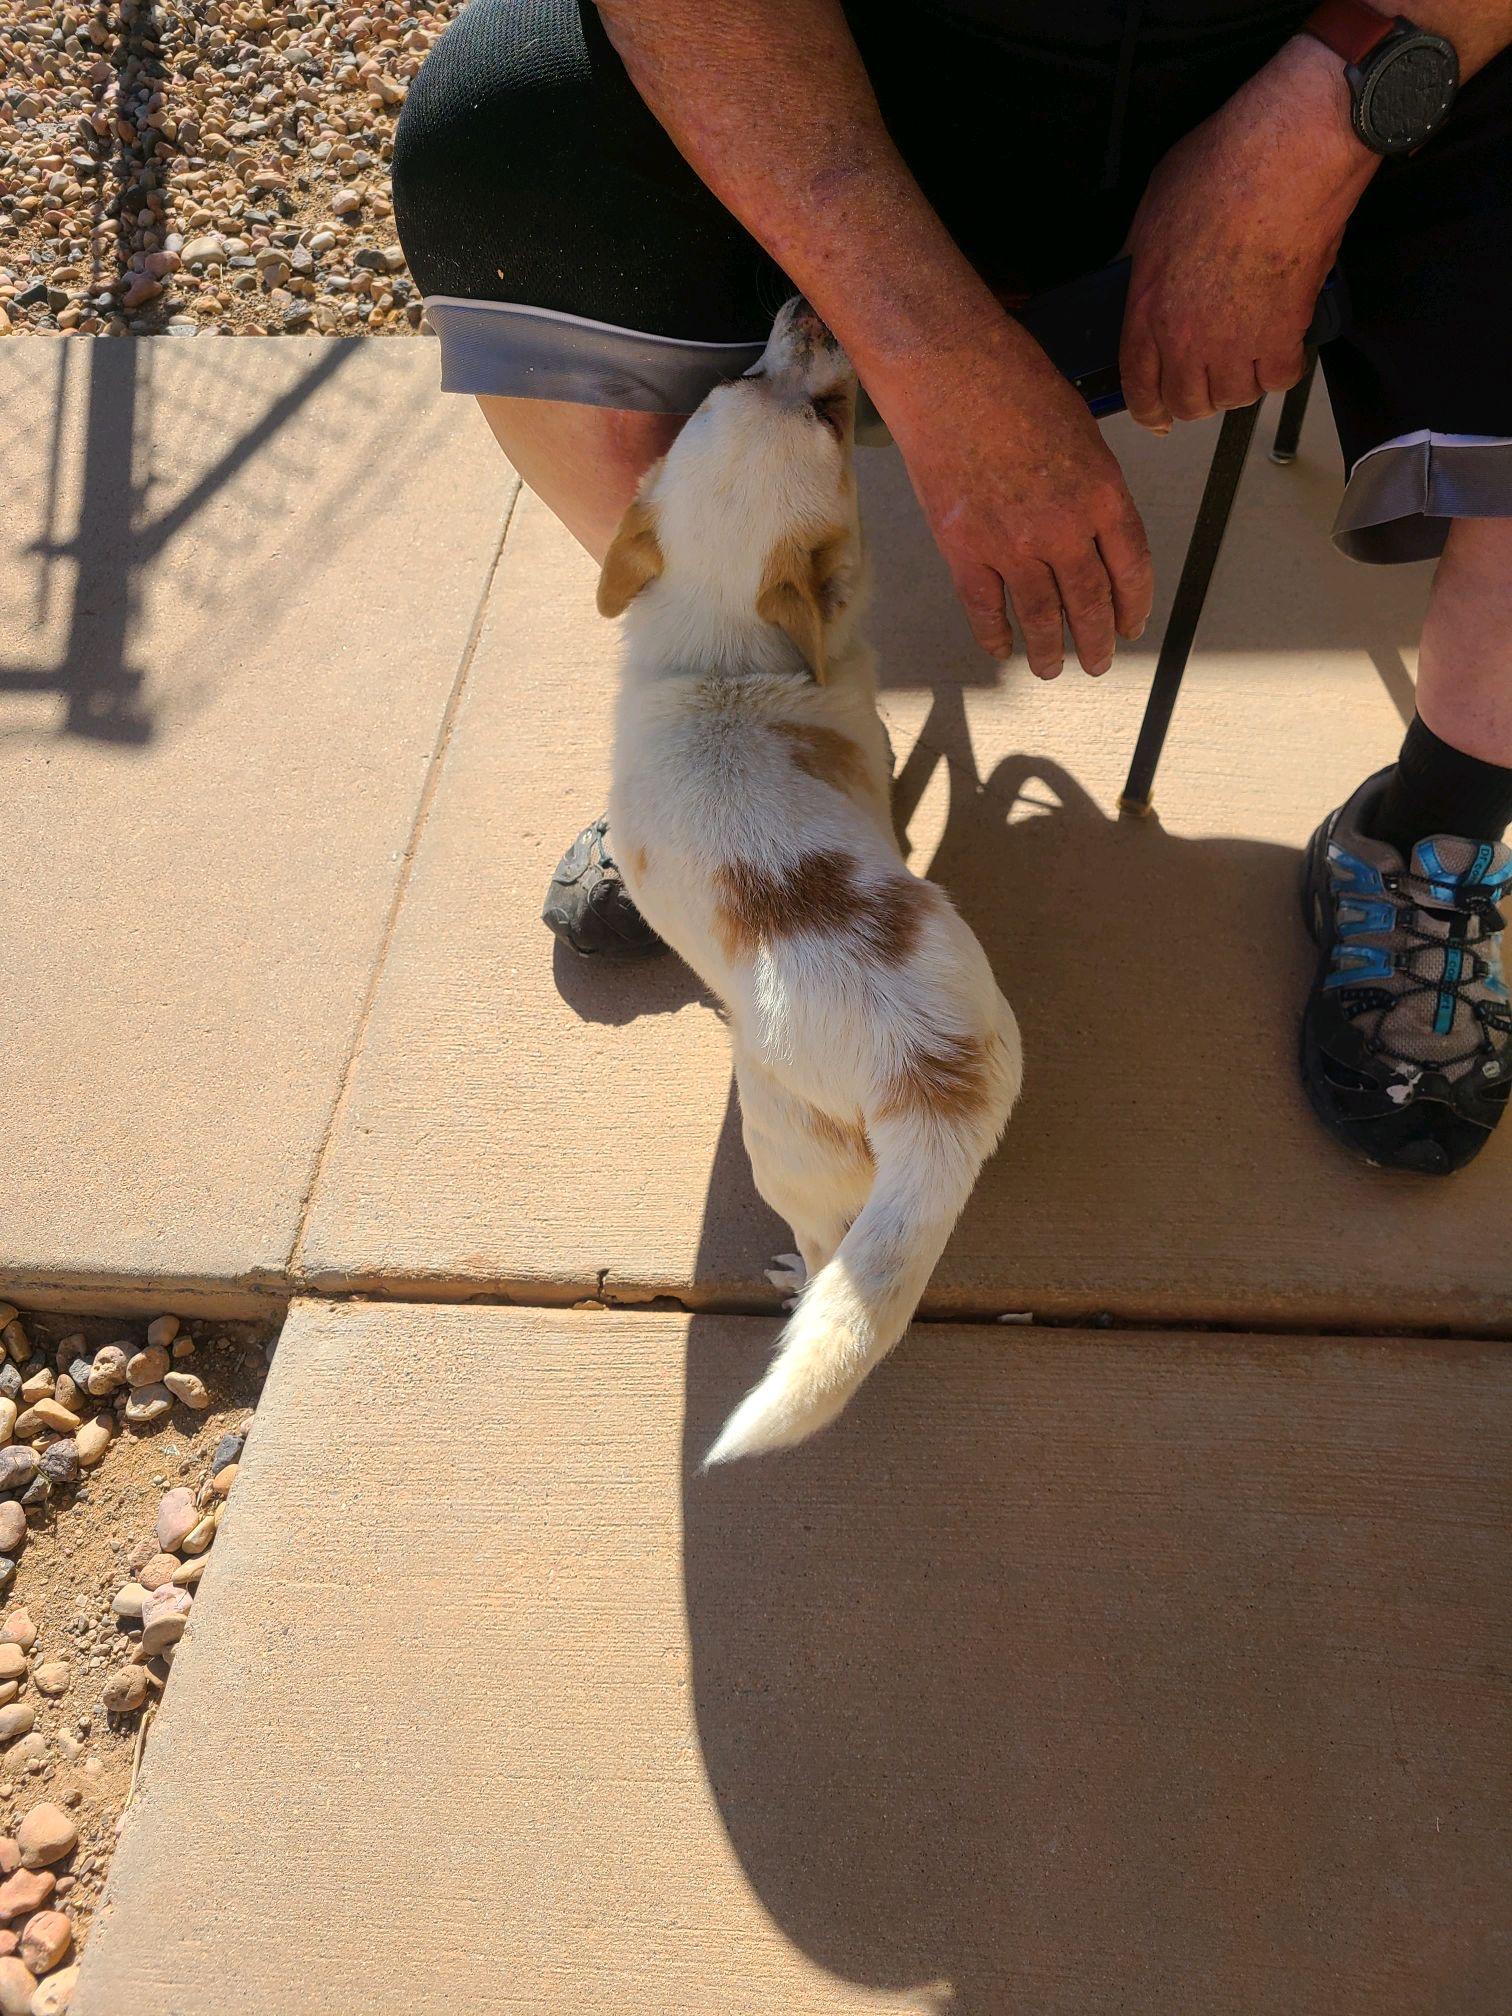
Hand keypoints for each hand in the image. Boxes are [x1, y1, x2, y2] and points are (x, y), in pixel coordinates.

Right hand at [883, 314, 1153, 676]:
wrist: (947, 371)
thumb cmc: (1012, 380)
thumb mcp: (1079, 428)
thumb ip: (1091, 484)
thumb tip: (1091, 525)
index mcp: (1103, 492)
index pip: (1131, 567)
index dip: (1133, 605)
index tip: (1131, 625)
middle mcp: (1064, 527)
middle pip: (1089, 602)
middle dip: (1096, 641)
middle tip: (1099, 662)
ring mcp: (1013, 543)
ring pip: (1040, 616)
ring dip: (1050, 651)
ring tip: (1052, 669)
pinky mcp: (965, 549)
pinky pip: (985, 608)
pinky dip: (995, 635)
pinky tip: (1002, 649)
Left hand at [1120, 34, 1377, 428]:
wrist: (1289, 154)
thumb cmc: (1223, 166)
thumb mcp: (1153, 209)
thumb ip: (1140, 257)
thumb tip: (1130, 272)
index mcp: (1148, 308)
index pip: (1138, 386)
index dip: (1146, 411)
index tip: (1155, 418)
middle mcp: (1187, 338)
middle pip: (1187, 403)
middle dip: (1194, 399)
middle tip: (1206, 380)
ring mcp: (1236, 342)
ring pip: (1233, 398)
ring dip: (1237, 385)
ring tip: (1243, 358)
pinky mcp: (1284, 335)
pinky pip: (1278, 380)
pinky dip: (1279, 370)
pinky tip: (1278, 347)